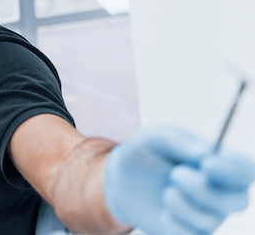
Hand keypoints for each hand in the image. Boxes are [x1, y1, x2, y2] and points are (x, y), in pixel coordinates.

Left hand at [103, 125, 254, 234]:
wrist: (122, 177)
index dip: (234, 170)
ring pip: (209, 221)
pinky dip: (174, 226)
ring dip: (182, 205)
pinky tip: (164, 214)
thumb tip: (207, 155)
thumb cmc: (147, 152)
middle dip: (204, 189)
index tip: (208, 164)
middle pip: (238, 201)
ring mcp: (207, 216)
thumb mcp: (156, 138)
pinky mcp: (189, 232)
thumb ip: (180, 142)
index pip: (245, 169)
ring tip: (166, 192)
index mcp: (219, 164)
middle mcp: (221, 192)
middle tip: (175, 174)